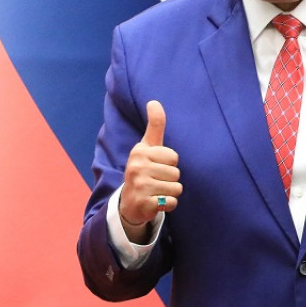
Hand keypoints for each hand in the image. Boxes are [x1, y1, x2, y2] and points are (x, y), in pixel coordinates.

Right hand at [118, 100, 181, 240]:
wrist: (129, 202)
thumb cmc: (143, 170)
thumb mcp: (147, 147)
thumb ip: (155, 126)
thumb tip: (154, 101)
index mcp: (140, 152)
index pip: (174, 157)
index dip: (169, 164)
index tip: (156, 166)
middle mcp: (137, 167)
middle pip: (176, 173)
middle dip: (170, 179)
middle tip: (155, 182)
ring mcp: (139, 186)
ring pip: (176, 188)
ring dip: (170, 192)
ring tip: (156, 191)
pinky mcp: (144, 203)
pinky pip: (172, 202)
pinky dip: (169, 205)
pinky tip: (156, 202)